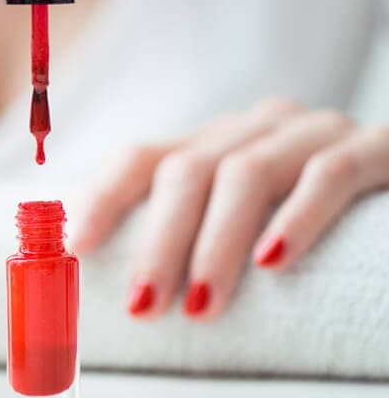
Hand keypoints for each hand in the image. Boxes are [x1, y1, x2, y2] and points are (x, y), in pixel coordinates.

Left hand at [73, 98, 388, 320]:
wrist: (388, 197)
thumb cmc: (298, 221)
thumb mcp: (235, 224)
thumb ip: (189, 238)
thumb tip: (125, 292)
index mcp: (212, 145)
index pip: (141, 159)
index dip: (103, 199)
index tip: (77, 248)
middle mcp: (253, 128)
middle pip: (186, 171)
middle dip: (160, 242)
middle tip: (145, 306)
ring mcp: (310, 131)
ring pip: (246, 173)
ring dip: (216, 243)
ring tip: (202, 305)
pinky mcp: (372, 147)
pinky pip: (330, 173)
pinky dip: (298, 217)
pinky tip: (274, 261)